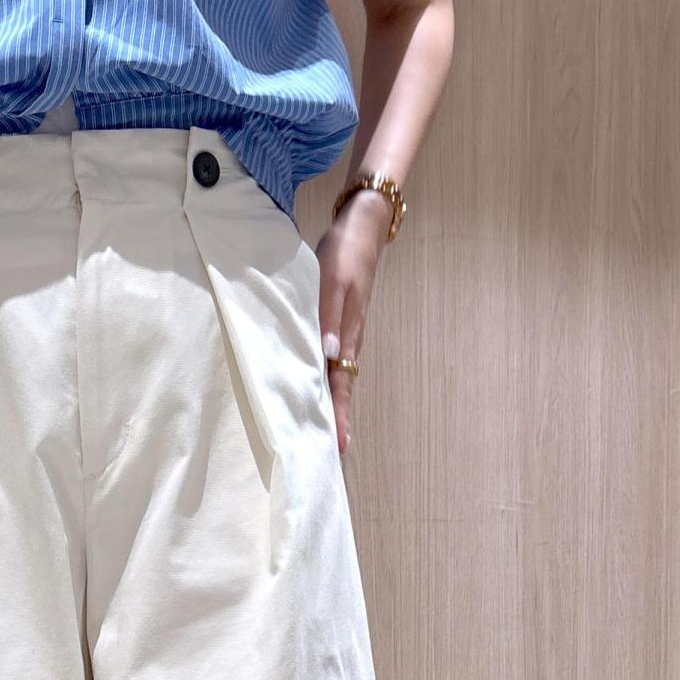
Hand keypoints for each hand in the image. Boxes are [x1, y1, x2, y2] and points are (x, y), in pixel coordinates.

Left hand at [316, 191, 391, 456]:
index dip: (340, 416)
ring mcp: (346, 333)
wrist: (362, 226)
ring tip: (325, 432)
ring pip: (338, 378)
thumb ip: (328, 319)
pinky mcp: (340, 323)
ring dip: (333, 405)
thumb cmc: (344, 253)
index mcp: (347, 335)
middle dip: (338, 421)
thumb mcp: (333, 283)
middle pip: (342, 390)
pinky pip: (333, 362)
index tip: (339, 447)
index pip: (341, 386)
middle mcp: (348, 341)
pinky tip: (317, 389)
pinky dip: (327, 382)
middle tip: (332, 454)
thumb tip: (330, 358)